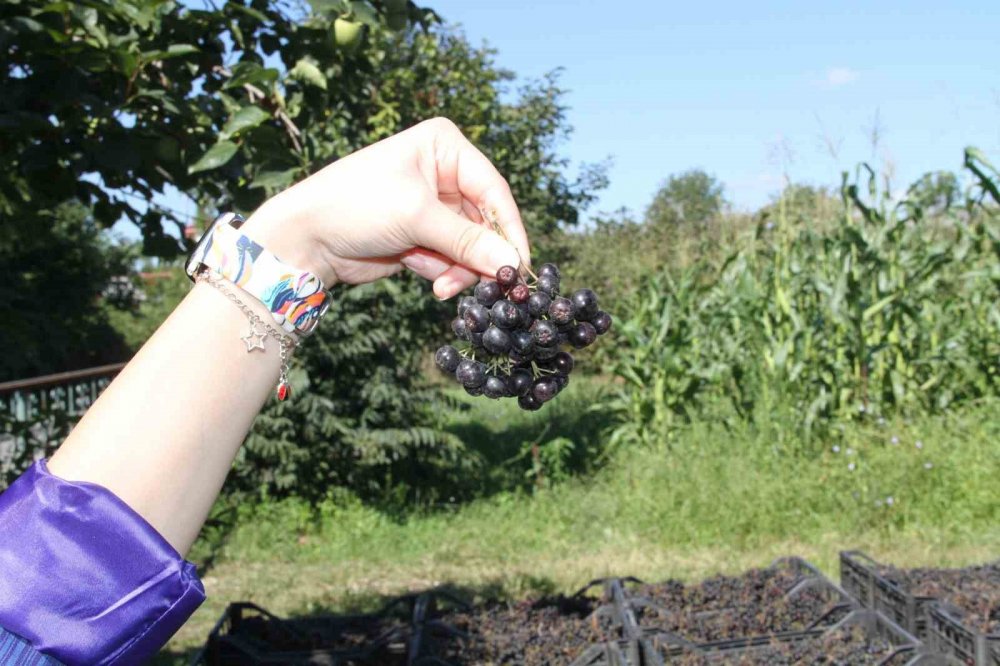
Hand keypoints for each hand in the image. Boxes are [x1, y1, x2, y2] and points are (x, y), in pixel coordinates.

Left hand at [241, 117, 530, 299]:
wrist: (305, 237)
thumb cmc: (355, 206)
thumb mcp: (416, 217)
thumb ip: (468, 241)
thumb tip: (512, 264)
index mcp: (444, 146)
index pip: (493, 190)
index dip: (509, 230)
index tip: (519, 265)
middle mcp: (442, 171)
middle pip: (484, 223)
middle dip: (477, 256)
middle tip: (481, 286)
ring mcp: (432, 205)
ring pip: (469, 246)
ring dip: (457, 268)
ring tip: (438, 284)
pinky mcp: (422, 234)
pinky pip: (450, 258)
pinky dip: (440, 270)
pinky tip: (415, 268)